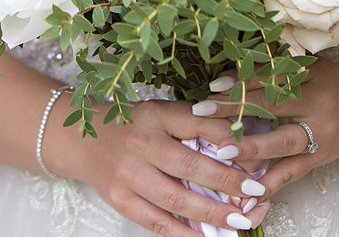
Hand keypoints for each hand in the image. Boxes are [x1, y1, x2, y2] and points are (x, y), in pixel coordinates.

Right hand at [65, 97, 271, 235]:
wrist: (83, 141)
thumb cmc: (133, 126)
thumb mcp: (163, 112)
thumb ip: (197, 122)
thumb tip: (238, 140)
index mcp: (155, 115)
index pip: (195, 124)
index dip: (225, 140)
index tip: (252, 155)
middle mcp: (140, 144)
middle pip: (188, 166)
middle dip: (225, 183)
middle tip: (255, 193)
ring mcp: (128, 175)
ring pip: (174, 199)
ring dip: (210, 213)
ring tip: (238, 221)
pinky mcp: (121, 201)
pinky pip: (156, 222)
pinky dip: (183, 233)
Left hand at [190, 60, 338, 199]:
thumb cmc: (330, 81)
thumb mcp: (308, 66)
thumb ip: (276, 68)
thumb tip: (232, 72)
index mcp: (312, 78)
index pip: (270, 78)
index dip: (242, 81)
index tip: (213, 86)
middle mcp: (316, 106)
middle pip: (271, 107)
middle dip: (235, 110)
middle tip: (203, 113)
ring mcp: (318, 136)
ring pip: (281, 143)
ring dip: (249, 148)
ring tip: (221, 151)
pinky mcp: (318, 159)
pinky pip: (292, 173)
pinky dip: (269, 185)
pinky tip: (248, 193)